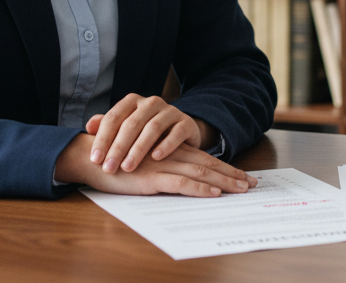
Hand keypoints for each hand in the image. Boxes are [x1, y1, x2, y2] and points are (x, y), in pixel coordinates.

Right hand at [54, 134, 255, 196]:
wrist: (91, 157)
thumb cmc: (116, 161)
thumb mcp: (144, 162)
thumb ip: (162, 166)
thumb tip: (183, 178)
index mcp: (171, 151)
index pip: (205, 158)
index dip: (226, 167)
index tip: (244, 176)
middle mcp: (171, 156)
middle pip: (209, 165)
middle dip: (233, 175)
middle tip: (253, 184)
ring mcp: (163, 166)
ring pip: (201, 173)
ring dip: (224, 182)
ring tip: (242, 189)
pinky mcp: (153, 178)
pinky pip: (182, 183)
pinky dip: (200, 189)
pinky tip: (213, 194)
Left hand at [85, 93, 213, 173]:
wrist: (181, 131)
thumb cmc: (146, 131)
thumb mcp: (126, 127)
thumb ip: (108, 126)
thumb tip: (89, 127)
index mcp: (132, 102)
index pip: (113, 118)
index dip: (102, 139)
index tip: (95, 160)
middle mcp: (151, 103)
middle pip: (131, 124)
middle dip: (118, 148)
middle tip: (109, 168)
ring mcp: (170, 111)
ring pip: (152, 128)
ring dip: (138, 149)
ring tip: (128, 167)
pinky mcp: (186, 122)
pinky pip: (176, 133)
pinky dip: (165, 145)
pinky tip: (155, 158)